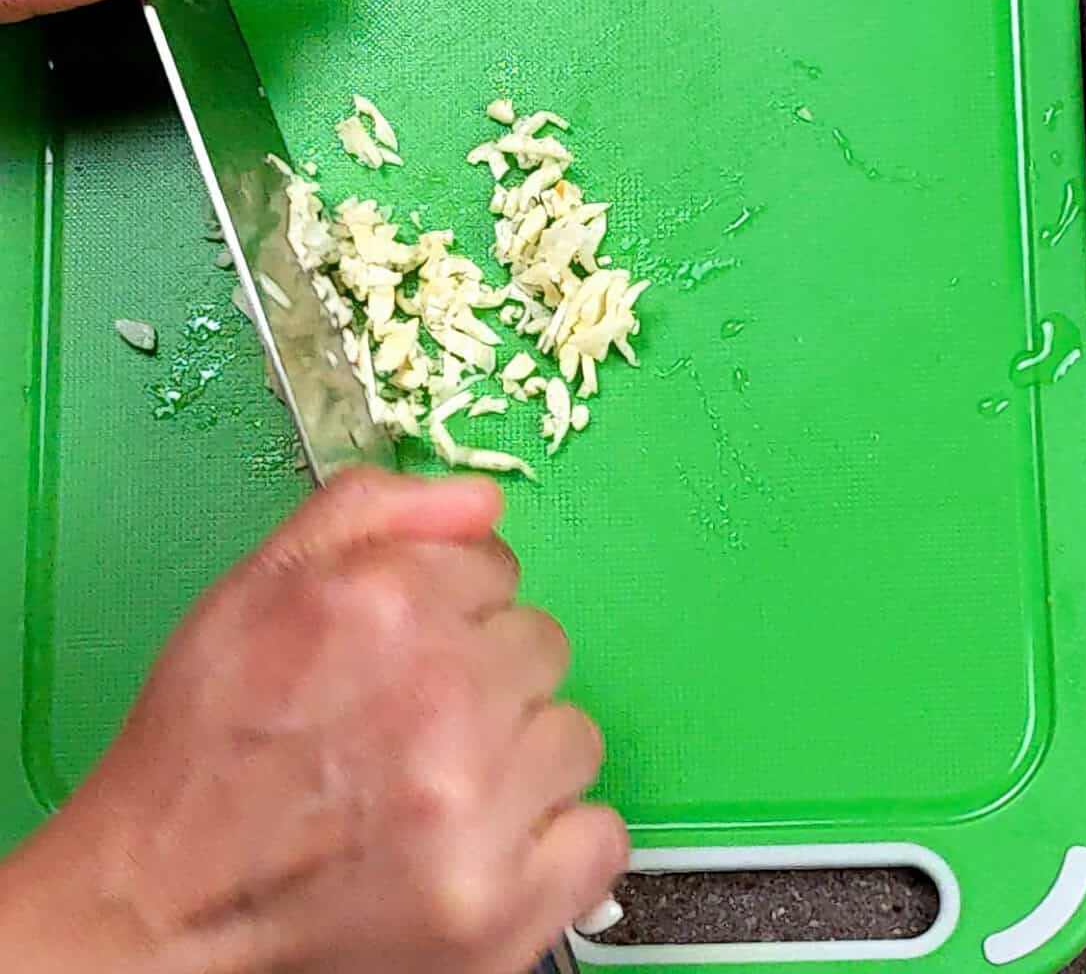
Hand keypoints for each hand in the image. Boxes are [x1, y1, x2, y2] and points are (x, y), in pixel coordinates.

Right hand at [0, 469, 625, 973]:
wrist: (156, 916)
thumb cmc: (203, 750)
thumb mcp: (255, 588)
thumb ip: (372, 511)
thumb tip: (481, 499)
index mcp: (383, 605)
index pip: (497, 565)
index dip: (449, 606)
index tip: (410, 647)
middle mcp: (440, 699)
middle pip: (541, 645)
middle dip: (485, 675)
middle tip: (413, 724)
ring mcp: (477, 811)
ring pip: (572, 737)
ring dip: (519, 757)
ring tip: (438, 789)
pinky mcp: (502, 908)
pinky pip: (598, 835)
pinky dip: (553, 840)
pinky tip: (483, 841)